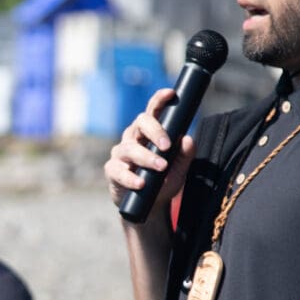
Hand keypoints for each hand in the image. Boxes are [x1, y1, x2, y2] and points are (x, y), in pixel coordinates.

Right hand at [104, 88, 194, 213]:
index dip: (159, 100)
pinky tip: (141, 183)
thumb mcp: (179, 169)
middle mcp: (133, 138)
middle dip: (155, 131)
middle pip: (140, 123)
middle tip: (167, 145)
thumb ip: (185, 155)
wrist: (150, 207)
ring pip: (130, 148)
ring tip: (161, 167)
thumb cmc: (163, 182)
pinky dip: (130, 177)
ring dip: (146, 157)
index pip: (152, 111)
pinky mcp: (112, 171)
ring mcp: (121, 154)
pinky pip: (118, 170)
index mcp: (148, 132)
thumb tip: (187, 139)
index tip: (170, 93)